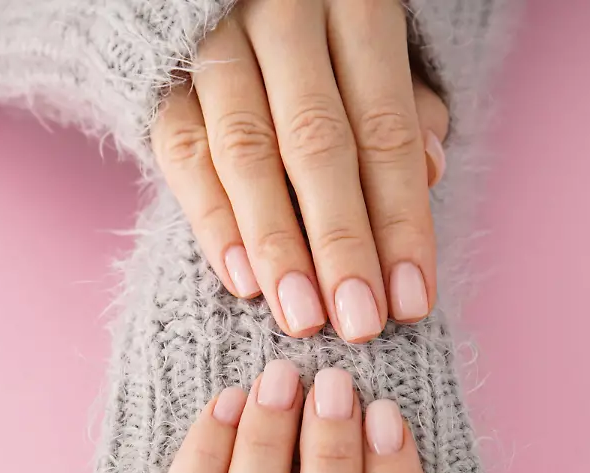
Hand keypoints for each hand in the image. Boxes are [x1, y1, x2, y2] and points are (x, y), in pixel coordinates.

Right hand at [151, 0, 450, 342]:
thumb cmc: (318, 22)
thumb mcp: (374, 41)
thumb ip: (402, 103)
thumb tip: (431, 172)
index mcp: (354, 2)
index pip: (386, 129)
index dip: (402, 220)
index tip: (412, 301)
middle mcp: (284, 15)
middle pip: (318, 144)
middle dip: (342, 244)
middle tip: (359, 324)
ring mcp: (215, 40)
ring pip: (246, 152)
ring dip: (277, 245)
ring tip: (302, 317)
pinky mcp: (158, 72)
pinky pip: (182, 150)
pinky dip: (212, 217)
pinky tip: (241, 279)